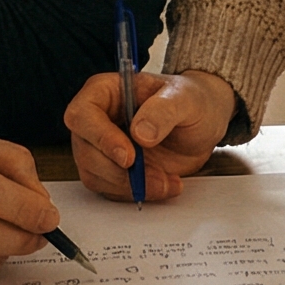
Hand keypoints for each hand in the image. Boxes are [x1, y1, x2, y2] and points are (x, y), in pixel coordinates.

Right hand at [64, 69, 231, 202]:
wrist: (202, 123)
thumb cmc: (191, 101)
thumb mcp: (185, 98)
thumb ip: (163, 110)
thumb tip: (140, 133)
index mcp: (105, 91)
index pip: (82, 114)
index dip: (100, 138)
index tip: (129, 156)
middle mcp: (96, 119)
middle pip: (86, 151)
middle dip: (120, 172)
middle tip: (157, 176)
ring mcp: (101, 147)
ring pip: (95, 175)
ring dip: (131, 186)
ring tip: (167, 179)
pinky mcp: (112, 170)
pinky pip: (111, 189)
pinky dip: (139, 192)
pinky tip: (165, 184)